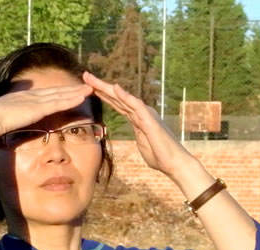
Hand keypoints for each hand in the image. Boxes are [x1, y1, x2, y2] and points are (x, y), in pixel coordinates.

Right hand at [0, 84, 93, 137]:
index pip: (40, 96)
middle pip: (53, 92)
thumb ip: (3, 122)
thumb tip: (1, 127)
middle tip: (83, 86)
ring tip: (89, 88)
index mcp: (19, 99)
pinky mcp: (38, 108)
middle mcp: (28, 97)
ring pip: (60, 95)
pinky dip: (72, 99)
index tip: (63, 92)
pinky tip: (83, 96)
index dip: (53, 93)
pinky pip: (60, 102)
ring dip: (75, 92)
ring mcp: (34, 101)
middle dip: (68, 89)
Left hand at [83, 72, 199, 181]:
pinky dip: (125, 96)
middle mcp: (141, 113)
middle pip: (117, 98)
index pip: (117, 104)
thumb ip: (138, 137)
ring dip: (107, 88)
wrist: (174, 163)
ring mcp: (145, 115)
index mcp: (137, 118)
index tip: (88, 88)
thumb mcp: (143, 145)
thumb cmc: (159, 157)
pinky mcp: (150, 120)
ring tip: (92, 79)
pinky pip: (136, 105)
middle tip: (85, 75)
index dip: (103, 95)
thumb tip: (136, 138)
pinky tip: (115, 88)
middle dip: (100, 86)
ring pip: (123, 98)